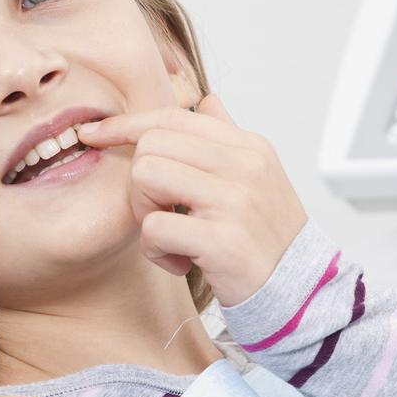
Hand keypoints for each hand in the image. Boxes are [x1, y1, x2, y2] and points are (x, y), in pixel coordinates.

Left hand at [77, 95, 307, 306]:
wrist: (304, 295)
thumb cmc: (270, 239)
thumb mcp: (258, 178)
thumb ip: (229, 137)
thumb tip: (206, 101)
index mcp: (249, 147)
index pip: (172, 116)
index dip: (124, 125)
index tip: (93, 135)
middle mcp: (245, 166)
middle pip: (151, 145)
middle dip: (139, 184)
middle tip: (161, 215)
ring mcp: (236, 201)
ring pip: (146, 177)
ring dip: (145, 215)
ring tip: (172, 238)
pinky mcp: (224, 241)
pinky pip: (153, 228)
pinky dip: (156, 252)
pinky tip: (181, 263)